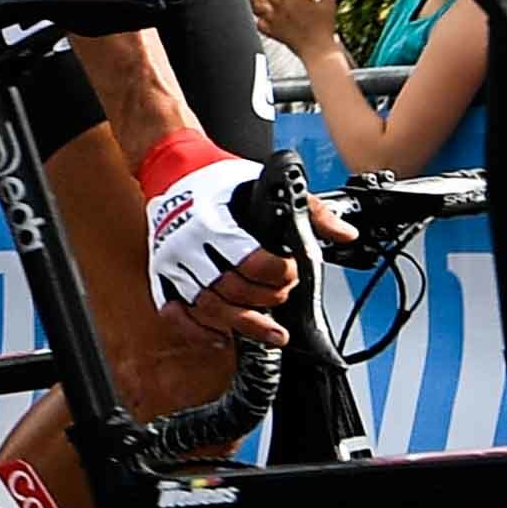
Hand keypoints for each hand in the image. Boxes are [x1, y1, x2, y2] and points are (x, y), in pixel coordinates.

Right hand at [132, 128, 292, 345]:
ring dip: (241, 324)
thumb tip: (344, 234)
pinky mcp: (162, 274)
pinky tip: (222, 338)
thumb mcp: (266, 184)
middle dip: (266, 299)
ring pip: (207, 308)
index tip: (291, 272)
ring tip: (270, 333)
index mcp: (215, 222)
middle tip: (282, 295)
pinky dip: (198, 331)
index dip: (280, 275)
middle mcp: (190, 245)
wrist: (174, 169)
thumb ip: (310, 211)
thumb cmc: (217, 176)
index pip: (253, 263)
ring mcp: (173, 263)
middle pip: (231, 291)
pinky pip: (175, 313)